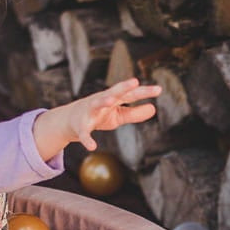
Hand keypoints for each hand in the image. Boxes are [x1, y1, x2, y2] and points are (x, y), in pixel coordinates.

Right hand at [33, 78, 161, 161]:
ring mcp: (90, 112)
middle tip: (134, 82)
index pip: (130, 94)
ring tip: (111, 101)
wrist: (70, 120)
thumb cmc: (99, 115)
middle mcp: (102, 101)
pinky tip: (92, 147)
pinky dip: (87, 139)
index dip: (143, 92)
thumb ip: (135, 113)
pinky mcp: (80, 126)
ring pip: (96, 104)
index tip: (158, 90)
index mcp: (113, 99)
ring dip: (103, 102)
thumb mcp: (118, 115)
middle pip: (114, 92)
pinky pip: (84, 133)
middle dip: (123, 87)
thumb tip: (154, 109)